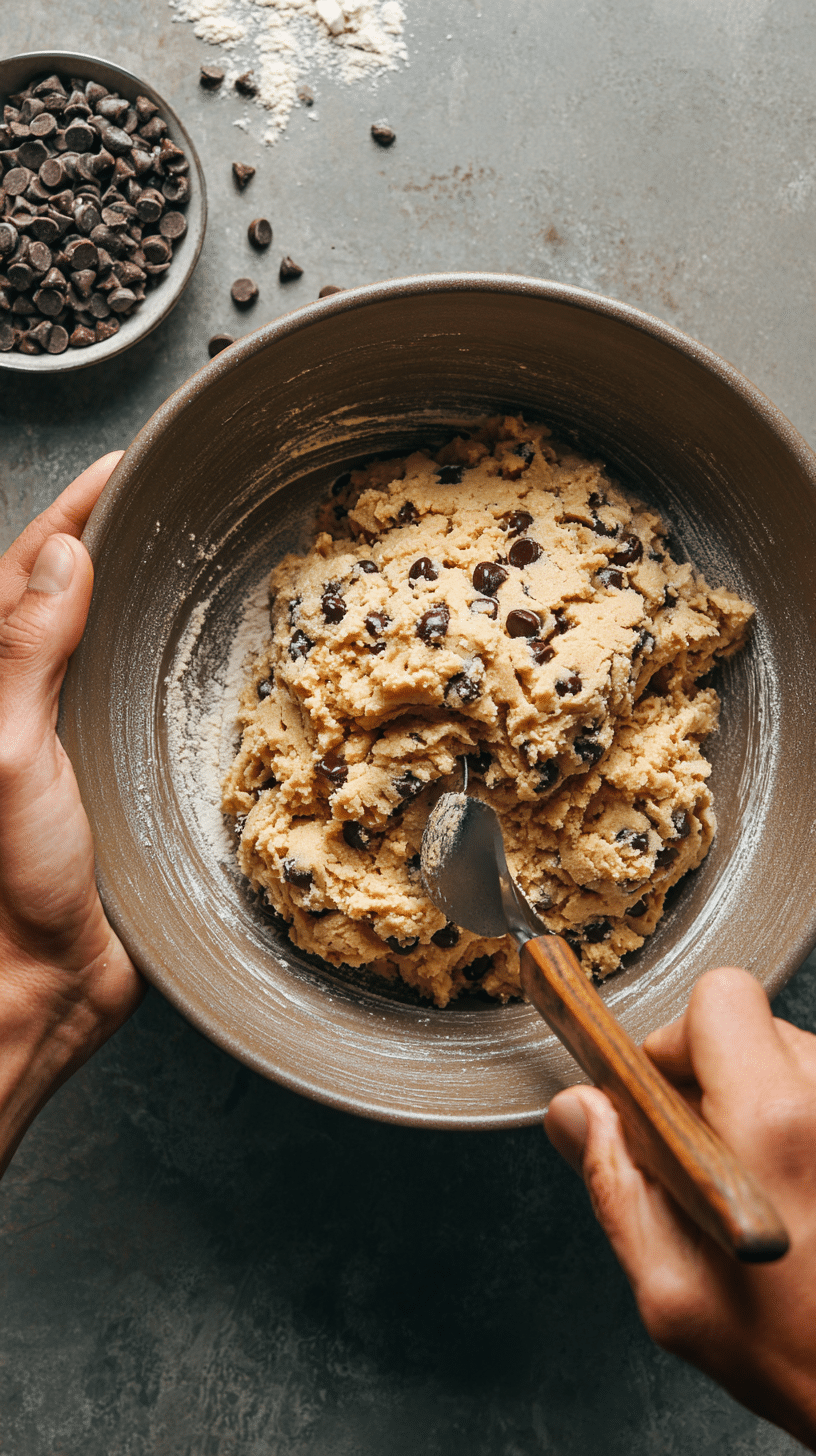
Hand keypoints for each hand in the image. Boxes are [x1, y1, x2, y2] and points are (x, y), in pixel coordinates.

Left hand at [0, 453, 143, 1175]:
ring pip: (106, 650)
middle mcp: (24, 707)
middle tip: (163, 497)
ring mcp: (68, 744)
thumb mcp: (5, 754)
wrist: (36, 984)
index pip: (26, 574)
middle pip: (65, 600)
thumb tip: (60, 554)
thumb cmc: (4, 881)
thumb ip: (24, 654)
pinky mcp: (110, 784)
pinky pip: (139, 709)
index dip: (70, 515)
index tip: (118, 470)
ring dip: (139, 600)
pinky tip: (196, 656)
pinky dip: (163, 670)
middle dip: (107, 543)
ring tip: (185, 555)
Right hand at [545, 967, 815, 1450]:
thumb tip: (577, 1113)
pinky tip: (791, 1193)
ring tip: (755, 1186)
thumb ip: (615, 1183)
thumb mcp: (675, 1288)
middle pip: (754, 1026)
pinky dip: (797, 1128)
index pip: (720, 997)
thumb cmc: (797, 1354)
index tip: (658, 1093)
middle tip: (701, 1156)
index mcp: (773, 1123)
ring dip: (761, 1104)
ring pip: (793, 1060)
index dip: (675, 1039)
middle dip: (713, 1075)